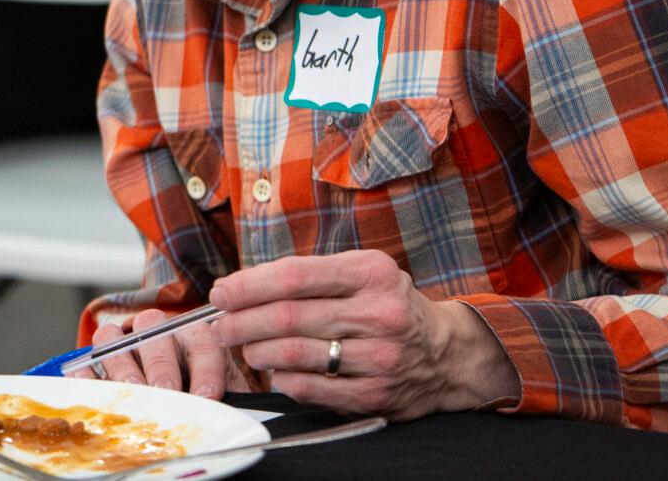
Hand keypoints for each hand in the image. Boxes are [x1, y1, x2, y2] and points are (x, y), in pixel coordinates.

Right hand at [87, 306, 241, 399]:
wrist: (189, 410)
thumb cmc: (210, 404)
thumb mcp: (228, 399)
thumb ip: (230, 397)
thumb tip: (231, 412)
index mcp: (195, 338)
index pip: (202, 338)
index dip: (205, 365)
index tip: (209, 394)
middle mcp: (157, 334)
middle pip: (152, 328)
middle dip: (161, 364)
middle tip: (167, 391)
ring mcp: (124, 346)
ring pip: (113, 336)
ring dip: (123, 364)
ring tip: (133, 391)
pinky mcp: (100, 364)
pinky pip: (86, 359)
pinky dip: (86, 372)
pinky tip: (90, 384)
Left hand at [209, 250, 518, 419]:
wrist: (446, 354)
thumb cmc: (385, 305)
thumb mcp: (360, 272)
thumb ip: (308, 274)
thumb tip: (239, 286)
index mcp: (370, 273)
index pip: (293, 276)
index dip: (248, 285)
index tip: (221, 292)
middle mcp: (379, 314)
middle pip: (288, 317)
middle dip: (242, 322)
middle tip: (221, 326)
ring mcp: (380, 357)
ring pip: (296, 354)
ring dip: (257, 352)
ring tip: (244, 348)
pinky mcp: (376, 394)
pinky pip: (312, 388)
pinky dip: (284, 380)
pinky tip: (274, 372)